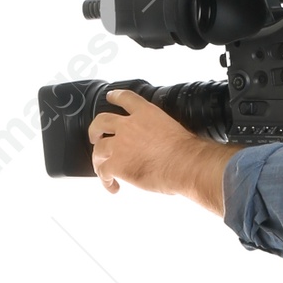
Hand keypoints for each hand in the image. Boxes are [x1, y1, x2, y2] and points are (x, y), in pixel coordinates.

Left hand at [88, 89, 233, 213]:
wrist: (185, 165)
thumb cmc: (186, 153)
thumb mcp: (174, 131)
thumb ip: (161, 134)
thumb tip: (161, 148)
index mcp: (146, 114)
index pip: (125, 98)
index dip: (115, 96)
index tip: (110, 96)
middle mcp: (129, 126)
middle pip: (102, 121)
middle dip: (96, 129)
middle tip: (96, 136)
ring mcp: (119, 145)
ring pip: (99, 149)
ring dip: (98, 159)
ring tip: (101, 167)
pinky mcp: (117, 164)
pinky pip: (104, 172)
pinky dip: (106, 180)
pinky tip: (113, 186)